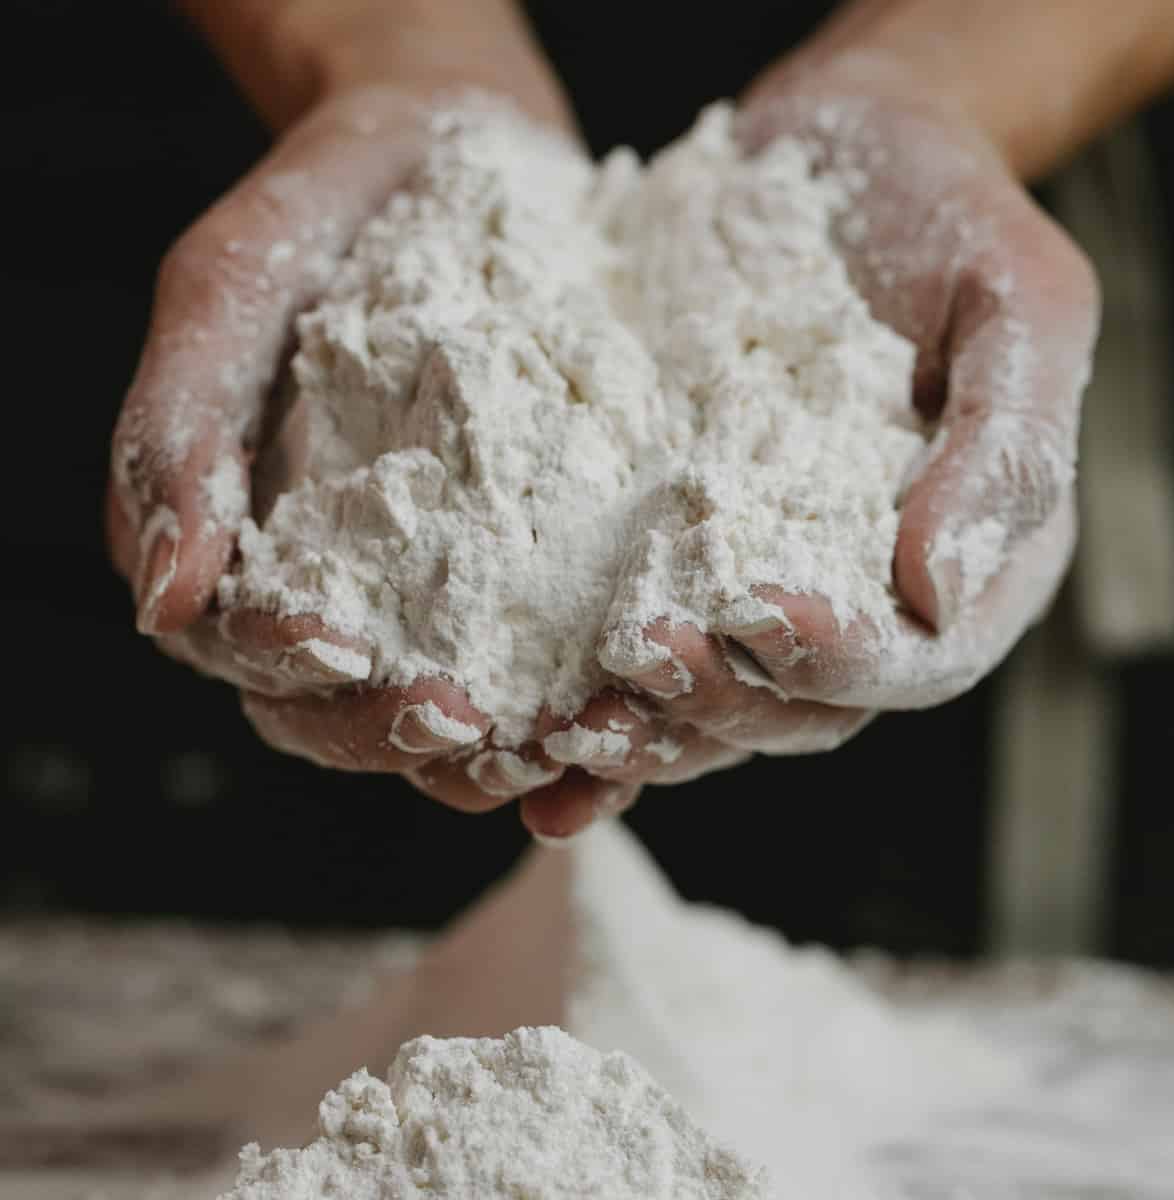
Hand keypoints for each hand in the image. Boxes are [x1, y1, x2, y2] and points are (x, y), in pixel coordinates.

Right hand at [106, 4, 629, 837]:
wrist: (453, 151)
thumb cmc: (323, 213)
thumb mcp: (228, 291)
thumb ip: (176, 434)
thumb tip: (162, 599)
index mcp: (247, 548)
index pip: (244, 647)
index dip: (283, 664)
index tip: (340, 647)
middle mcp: (339, 593)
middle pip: (343, 714)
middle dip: (398, 732)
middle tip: (468, 726)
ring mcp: (437, 595)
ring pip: (448, 720)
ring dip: (498, 753)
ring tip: (561, 744)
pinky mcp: (529, 576)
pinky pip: (547, 668)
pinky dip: (576, 707)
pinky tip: (624, 711)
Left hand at [583, 57, 1098, 770]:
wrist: (834, 152)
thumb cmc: (948, 215)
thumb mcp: (1018, 304)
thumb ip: (1006, 447)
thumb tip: (942, 594)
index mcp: (968, 563)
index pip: (914, 656)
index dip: (839, 658)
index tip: (758, 613)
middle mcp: (863, 597)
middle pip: (798, 705)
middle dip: (717, 700)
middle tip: (638, 662)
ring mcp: (764, 580)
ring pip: (710, 699)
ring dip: (640, 728)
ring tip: (560, 731)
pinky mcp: (679, 552)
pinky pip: (637, 638)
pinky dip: (588, 689)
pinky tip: (526, 721)